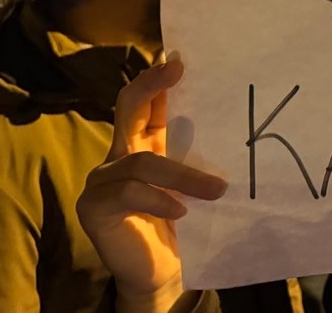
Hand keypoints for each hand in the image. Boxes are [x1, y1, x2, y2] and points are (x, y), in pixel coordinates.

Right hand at [77, 57, 226, 312]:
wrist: (163, 273)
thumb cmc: (185, 222)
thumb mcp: (195, 181)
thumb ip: (200, 152)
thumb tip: (237, 113)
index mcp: (145, 142)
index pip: (146, 101)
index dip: (158, 78)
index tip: (181, 58)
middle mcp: (120, 154)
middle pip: (128, 109)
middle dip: (150, 85)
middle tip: (175, 69)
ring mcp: (103, 180)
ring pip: (142, 161)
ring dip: (184, 175)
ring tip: (218, 189)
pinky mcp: (95, 208)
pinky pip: (128, 194)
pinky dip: (159, 199)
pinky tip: (182, 210)